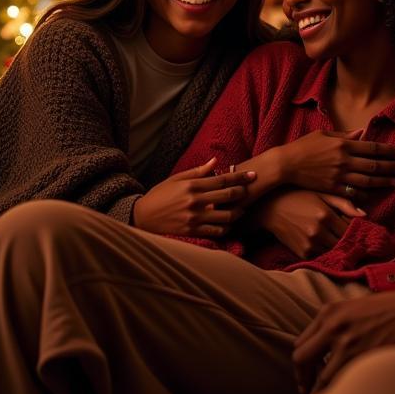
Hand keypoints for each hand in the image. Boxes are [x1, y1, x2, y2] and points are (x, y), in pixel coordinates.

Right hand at [133, 158, 254, 236]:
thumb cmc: (159, 195)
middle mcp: (195, 201)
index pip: (223, 179)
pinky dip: (226, 228)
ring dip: (238, 212)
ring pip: (226, 216)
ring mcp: (194, 218)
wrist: (141, 217)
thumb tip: (215, 161)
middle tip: (253, 190)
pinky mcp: (192, 232)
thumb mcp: (176, 179)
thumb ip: (197, 171)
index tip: (253, 175)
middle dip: (244, 192)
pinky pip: (216, 231)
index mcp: (192, 185)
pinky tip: (229, 224)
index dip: (240, 177)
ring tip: (243, 209)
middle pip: (228, 196)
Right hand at [255, 189, 362, 258]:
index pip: (350, 229)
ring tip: (334, 238)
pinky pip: (321, 255)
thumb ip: (344, 204)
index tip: (356, 228)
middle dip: (348, 240)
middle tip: (348, 235)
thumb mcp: (322, 194)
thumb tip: (364, 215)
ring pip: (333, 251)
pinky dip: (324, 250)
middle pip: (344, 243)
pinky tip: (322, 242)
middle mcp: (318, 232)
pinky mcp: (302, 253)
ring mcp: (309, 244)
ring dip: (337, 246)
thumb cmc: (298, 197)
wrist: (271, 208)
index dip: (355, 229)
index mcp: (326, 215)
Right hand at [272, 130, 394, 194]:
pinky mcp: (332, 188)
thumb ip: (344, 135)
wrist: (286, 165)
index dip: (389, 150)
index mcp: (343, 145)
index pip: (372, 148)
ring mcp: (338, 176)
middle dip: (392, 166)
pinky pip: (353, 192)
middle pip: (374, 165)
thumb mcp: (323, 134)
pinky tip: (375, 193)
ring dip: (383, 181)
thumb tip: (362, 133)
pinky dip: (365, 193)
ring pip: (367, 180)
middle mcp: (344, 160)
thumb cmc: (303, 146)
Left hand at [292, 280, 394, 393]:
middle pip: (301, 359)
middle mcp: (332, 325)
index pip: (301, 343)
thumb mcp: (356, 308)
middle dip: (302, 378)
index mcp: (329, 311)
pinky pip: (342, 382)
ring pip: (321, 378)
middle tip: (307, 392)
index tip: (306, 375)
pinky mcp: (364, 357)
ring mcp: (347, 342)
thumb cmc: (392, 309)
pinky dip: (340, 392)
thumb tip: (322, 351)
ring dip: (319, 392)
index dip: (301, 364)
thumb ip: (335, 325)